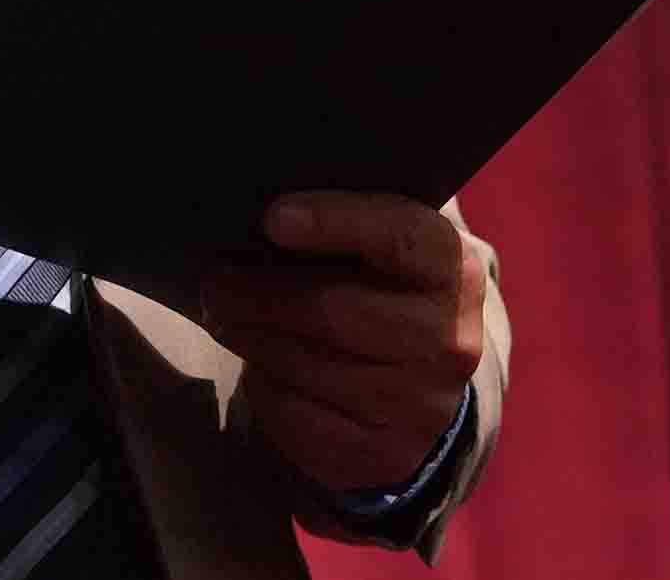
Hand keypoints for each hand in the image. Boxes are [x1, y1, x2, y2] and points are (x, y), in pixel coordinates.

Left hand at [201, 193, 485, 497]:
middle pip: (336, 312)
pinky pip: (303, 417)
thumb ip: (350, 226)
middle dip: (260, 295)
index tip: (273, 217)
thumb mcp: (389, 250)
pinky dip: (266, 387)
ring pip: (311, 367)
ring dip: (252, 339)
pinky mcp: (387, 452)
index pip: (399, 237)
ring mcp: (422, 403)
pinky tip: (255, 363)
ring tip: (222, 317)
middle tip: (215, 282)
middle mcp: (448, 338)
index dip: (334, 221)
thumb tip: (264, 219)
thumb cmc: (386, 292)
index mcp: (454, 270)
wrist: (425, 384)